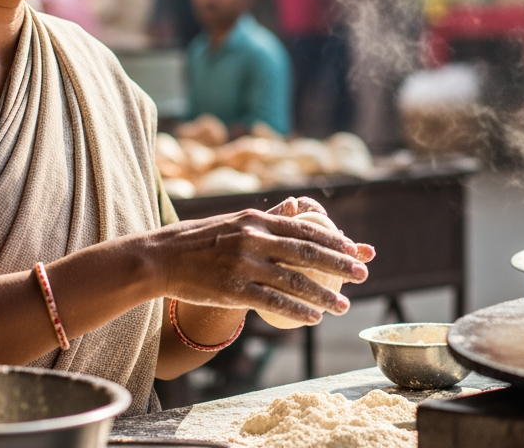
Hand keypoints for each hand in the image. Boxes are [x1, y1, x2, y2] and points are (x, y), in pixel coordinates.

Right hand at [153, 207, 370, 325]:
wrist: (160, 258)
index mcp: (257, 220)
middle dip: (340, 264)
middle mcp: (254, 239)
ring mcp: (244, 265)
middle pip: (308, 253)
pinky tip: (314, 318)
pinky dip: (297, 310)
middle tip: (363, 274)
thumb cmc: (200, 240)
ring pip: (294, 281)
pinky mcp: (233, 289)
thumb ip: (269, 217)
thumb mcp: (236, 220)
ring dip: (324, 295)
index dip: (335, 241)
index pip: (305, 229)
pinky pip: (273, 302)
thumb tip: (297, 205)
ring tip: (343, 305)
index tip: (356, 249)